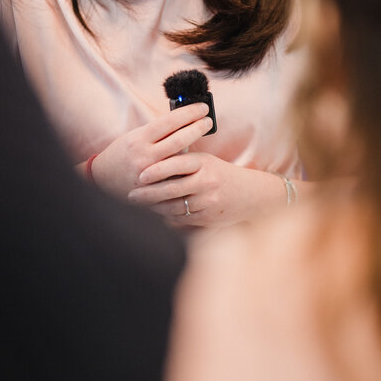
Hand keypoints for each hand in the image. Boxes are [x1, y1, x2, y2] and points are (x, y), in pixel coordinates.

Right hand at [89, 102, 212, 199]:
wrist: (102, 180)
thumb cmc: (122, 153)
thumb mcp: (135, 137)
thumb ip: (157, 133)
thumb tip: (184, 122)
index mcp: (139, 139)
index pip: (169, 121)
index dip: (189, 113)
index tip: (202, 107)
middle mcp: (145, 156)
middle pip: (179, 140)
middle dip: (197, 127)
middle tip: (208, 120)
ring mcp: (150, 174)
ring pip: (181, 159)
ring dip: (196, 146)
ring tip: (205, 137)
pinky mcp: (154, 189)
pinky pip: (176, 178)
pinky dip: (188, 169)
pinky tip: (199, 162)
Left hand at [128, 151, 286, 228]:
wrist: (249, 194)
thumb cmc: (219, 173)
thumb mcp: (205, 161)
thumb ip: (183, 161)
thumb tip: (151, 163)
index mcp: (204, 163)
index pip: (176, 164)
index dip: (156, 170)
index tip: (140, 175)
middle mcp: (206, 181)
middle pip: (171, 188)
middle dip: (148, 193)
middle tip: (131, 194)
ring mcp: (207, 201)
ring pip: (174, 206)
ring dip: (154, 207)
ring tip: (139, 204)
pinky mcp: (207, 218)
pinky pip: (182, 219)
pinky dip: (166, 216)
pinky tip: (155, 213)